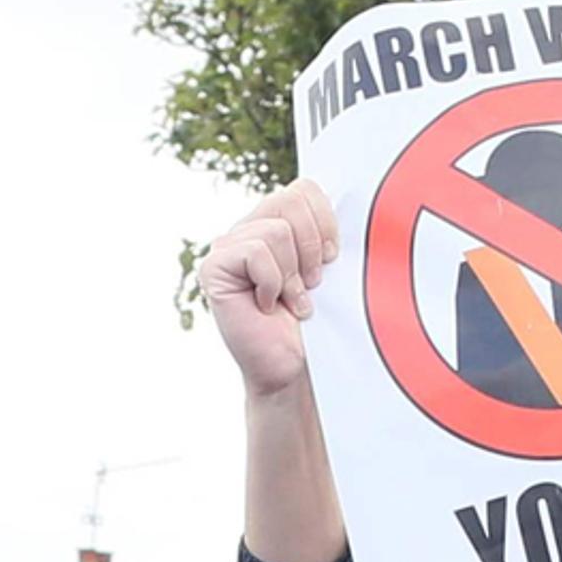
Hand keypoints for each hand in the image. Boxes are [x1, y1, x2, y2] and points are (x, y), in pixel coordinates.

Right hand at [199, 186, 341, 398]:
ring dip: (292, 275)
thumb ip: (325, 236)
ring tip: (290, 300)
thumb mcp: (327, 274)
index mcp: (277, 224)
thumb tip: (347, 203)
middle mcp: (250, 228)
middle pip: (291, 200)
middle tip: (310, 284)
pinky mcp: (214, 267)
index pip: (305, 190)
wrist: (292, 371)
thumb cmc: (312, 328)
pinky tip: (267, 306)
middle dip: (311, 249)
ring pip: (276, 231)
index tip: (330, 260)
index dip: (325, 223)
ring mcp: (228, 246)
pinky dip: (272, 283)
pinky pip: (256, 252)